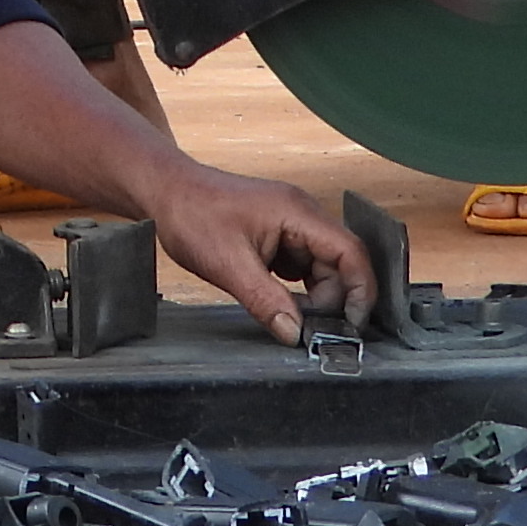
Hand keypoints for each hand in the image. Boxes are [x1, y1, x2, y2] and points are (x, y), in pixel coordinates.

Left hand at [130, 165, 369, 345]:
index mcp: (297, 212)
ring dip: (314, 295)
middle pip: (341, 262)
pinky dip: (298, 288)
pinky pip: (302, 265)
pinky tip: (279, 300)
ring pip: (323, 267)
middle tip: (311, 327)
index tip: (354, 323)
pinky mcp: (277, 235)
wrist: (165, 192)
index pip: (351, 251)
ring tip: (290, 315)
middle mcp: (301, 214)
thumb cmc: (192, 214)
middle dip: (333, 298)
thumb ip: (265, 300)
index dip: (361, 289)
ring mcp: (290, 223)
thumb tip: (294, 333)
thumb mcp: (228, 264)